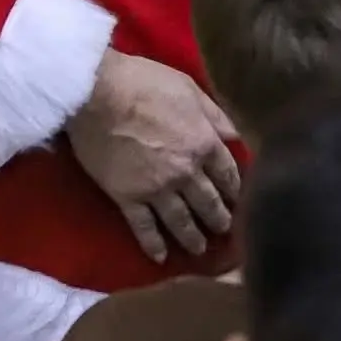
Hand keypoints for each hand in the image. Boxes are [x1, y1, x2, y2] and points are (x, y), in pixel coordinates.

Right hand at [67, 49, 240, 262]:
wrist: (99, 94)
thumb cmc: (145, 82)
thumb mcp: (190, 89)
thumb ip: (214, 115)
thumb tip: (236, 136)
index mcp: (204, 143)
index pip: (228, 173)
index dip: (236, 189)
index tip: (242, 201)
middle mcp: (186, 172)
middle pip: (208, 202)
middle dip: (220, 219)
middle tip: (227, 232)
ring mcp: (156, 189)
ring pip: (181, 220)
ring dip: (192, 237)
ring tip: (200, 250)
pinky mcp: (127, 198)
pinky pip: (143, 227)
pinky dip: (152, 244)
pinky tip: (160, 258)